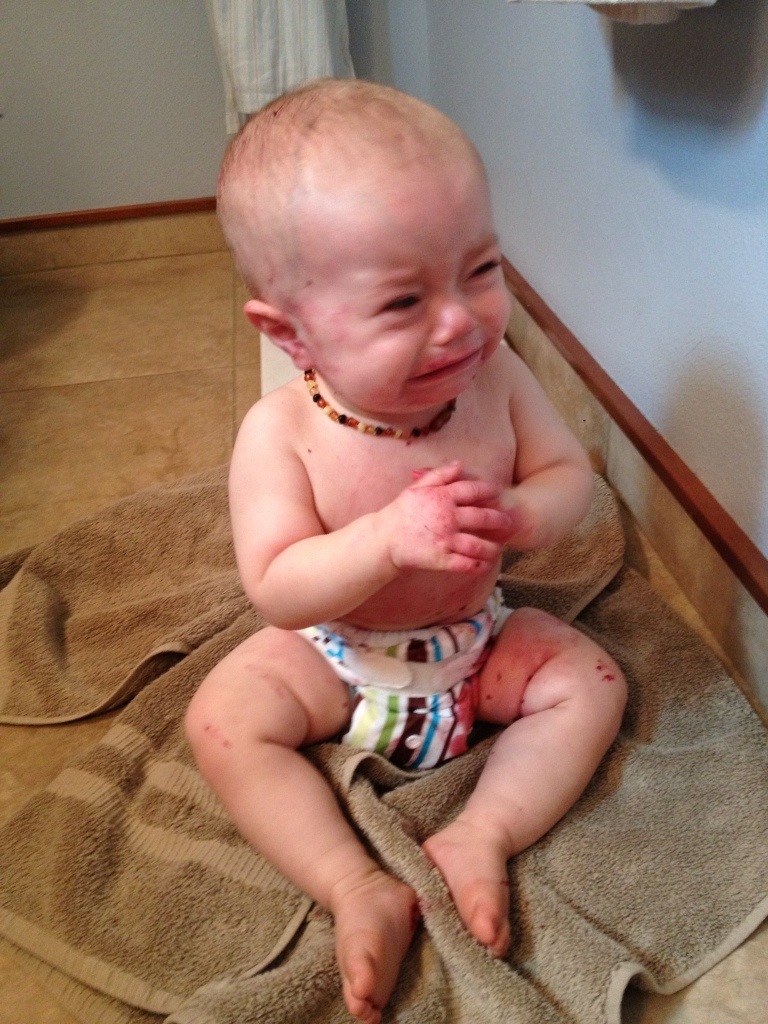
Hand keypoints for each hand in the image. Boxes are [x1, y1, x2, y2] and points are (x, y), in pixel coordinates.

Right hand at [383, 461, 514, 573]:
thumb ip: (439, 475)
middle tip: (508, 522)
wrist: (383, 540)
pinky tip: (484, 565)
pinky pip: (465, 564)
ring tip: (499, 549)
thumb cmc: (400, 513)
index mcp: (442, 498)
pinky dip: (477, 566)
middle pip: (482, 517)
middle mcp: (447, 518)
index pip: (472, 490)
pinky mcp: (441, 559)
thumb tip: (459, 464)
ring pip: (478, 544)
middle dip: (499, 520)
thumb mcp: (417, 488)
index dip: (489, 490)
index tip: (499, 492)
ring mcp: (445, 540)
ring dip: (492, 547)